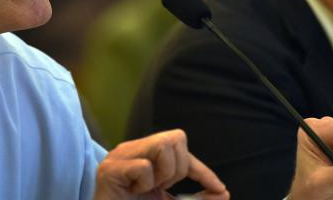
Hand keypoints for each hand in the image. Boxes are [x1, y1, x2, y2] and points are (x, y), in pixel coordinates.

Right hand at [93, 129, 228, 199]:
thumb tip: (223, 193)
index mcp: (146, 155)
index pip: (181, 148)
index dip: (203, 169)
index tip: (220, 189)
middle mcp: (133, 149)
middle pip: (175, 138)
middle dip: (178, 169)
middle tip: (161, 187)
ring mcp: (119, 156)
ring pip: (163, 145)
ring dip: (163, 174)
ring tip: (146, 189)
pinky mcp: (109, 169)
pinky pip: (143, 166)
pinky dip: (145, 184)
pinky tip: (132, 192)